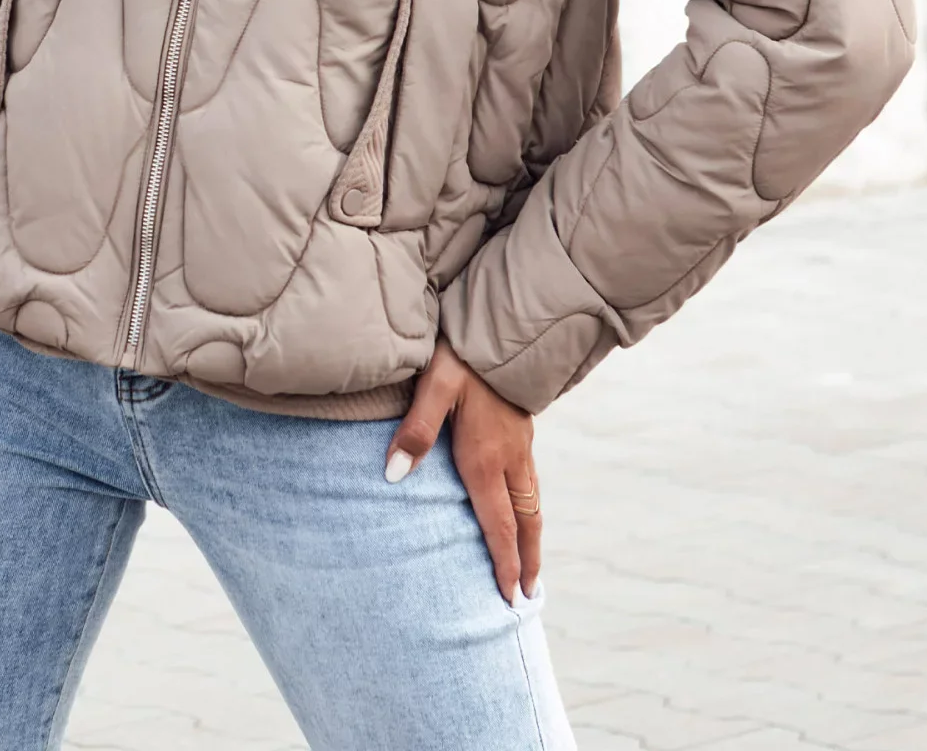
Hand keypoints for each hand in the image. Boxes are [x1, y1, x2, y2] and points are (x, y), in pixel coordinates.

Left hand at [384, 334, 541, 603]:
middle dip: (526, 561)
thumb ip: (416, 430)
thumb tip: (393, 475)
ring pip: (532, 503)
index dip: (503, 563)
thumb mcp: (434, 386)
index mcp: (486, 457)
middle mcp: (509, 458)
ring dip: (533, 538)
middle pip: (525, 522)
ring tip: (532, 565)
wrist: (503, 327)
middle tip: (528, 596)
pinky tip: (524, 509)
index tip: (508, 598)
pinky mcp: (522, 430)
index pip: (497, 524)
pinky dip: (532, 510)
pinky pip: (531, 483)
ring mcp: (520, 445)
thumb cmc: (462, 356)